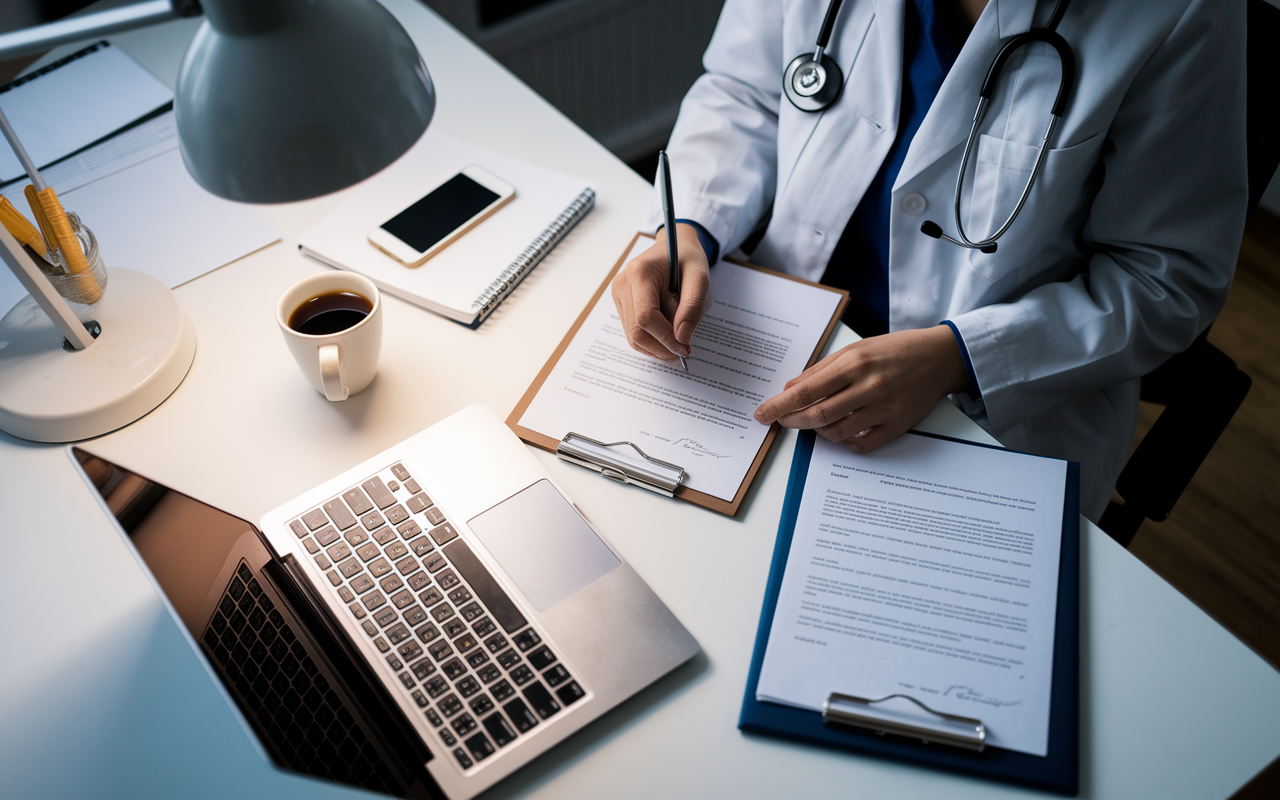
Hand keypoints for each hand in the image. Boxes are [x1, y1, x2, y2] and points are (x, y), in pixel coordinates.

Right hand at [610, 223, 710, 361]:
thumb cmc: (687, 259)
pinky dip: (651, 340)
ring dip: (656, 346)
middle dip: (660, 347)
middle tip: (683, 351)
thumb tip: (681, 338)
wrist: (675, 246)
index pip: (646, 317)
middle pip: (636, 331)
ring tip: (677, 344)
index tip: (685, 347)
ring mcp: (618, 293)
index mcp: (640, 273)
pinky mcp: (621, 302)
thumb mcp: (699, 278)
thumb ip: (692, 308)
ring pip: (632, 335)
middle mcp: (622, 283)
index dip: (665, 338)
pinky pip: (632, 330)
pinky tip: (667, 337)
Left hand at [754, 325, 969, 451]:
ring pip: (837, 433)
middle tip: (779, 421)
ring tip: (813, 422)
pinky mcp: (897, 425)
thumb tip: (790, 390)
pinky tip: (838, 432)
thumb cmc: (894, 351)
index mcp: (854, 364)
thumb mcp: (855, 350)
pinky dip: (844, 442)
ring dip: (817, 432)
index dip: (780, 406)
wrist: (938, 358)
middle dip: (792, 421)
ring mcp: (884, 409)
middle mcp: (868, 387)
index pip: (806, 391)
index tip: (762, 413)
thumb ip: (821, 371)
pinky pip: (862, 445)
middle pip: (818, 415)